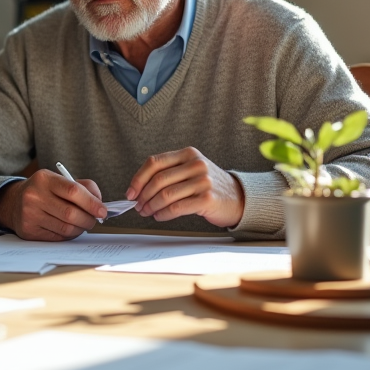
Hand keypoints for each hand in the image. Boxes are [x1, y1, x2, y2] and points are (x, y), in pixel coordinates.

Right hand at [0, 169, 106, 240]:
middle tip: (95, 220)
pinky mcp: (28, 230)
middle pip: (71, 213)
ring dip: (81, 229)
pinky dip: (69, 235)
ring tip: (83, 224)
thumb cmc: (44, 191)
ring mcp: (29, 214)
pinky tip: (69, 228)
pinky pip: (58, 237)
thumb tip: (99, 203)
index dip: (92, 202)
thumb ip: (83, 187)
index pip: (73, 191)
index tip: (103, 210)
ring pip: (66, 228)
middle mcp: (33, 196)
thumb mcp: (59, 180)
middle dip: (89, 219)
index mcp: (44, 179)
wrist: (14, 202)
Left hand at [126, 147, 244, 227]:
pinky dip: (163, 214)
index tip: (130, 192)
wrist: (238, 198)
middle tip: (138, 206)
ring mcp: (203, 181)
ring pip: (166, 195)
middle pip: (158, 180)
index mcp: (188, 154)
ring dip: (151, 206)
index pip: (154, 162)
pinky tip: (159, 216)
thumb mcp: (190, 170)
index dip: (138, 178)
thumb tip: (138, 189)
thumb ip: (168, 173)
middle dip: (143, 196)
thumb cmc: (208, 185)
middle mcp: (196, 164)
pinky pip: (177, 207)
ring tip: (147, 212)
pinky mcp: (207, 198)